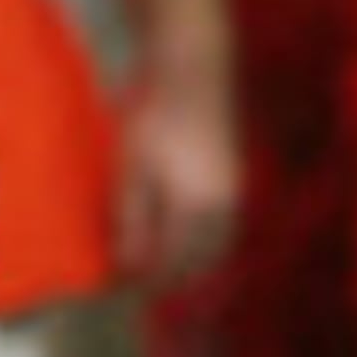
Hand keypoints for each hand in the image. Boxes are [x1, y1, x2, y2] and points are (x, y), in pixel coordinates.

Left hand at [117, 70, 238, 287]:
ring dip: (190, 262)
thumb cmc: (155, 116)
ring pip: (215, 246)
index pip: (173, 262)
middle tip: (140, 284)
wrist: (193, 71)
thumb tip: (128, 266)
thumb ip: (132, 219)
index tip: (122, 285)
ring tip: (160, 267)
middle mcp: (224, 207)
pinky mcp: (234, 179)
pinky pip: (222, 227)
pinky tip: (183, 237)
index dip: (148, 278)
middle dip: (172, 277)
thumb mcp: (132, 169)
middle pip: (199, 261)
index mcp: (197, 209)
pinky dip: (203, 242)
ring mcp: (234, 192)